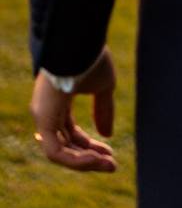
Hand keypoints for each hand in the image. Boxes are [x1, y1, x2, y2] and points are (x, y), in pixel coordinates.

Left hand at [31, 46, 117, 172]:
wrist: (80, 43)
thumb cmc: (91, 58)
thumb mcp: (103, 86)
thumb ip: (103, 110)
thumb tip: (108, 135)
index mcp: (59, 102)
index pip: (70, 133)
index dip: (90, 146)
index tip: (110, 154)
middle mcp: (47, 111)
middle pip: (66, 144)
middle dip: (89, 157)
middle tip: (112, 165)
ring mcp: (43, 116)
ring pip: (60, 152)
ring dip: (85, 163)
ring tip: (108, 165)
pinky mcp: (43, 121)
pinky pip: (56, 151)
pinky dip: (75, 160)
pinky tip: (94, 160)